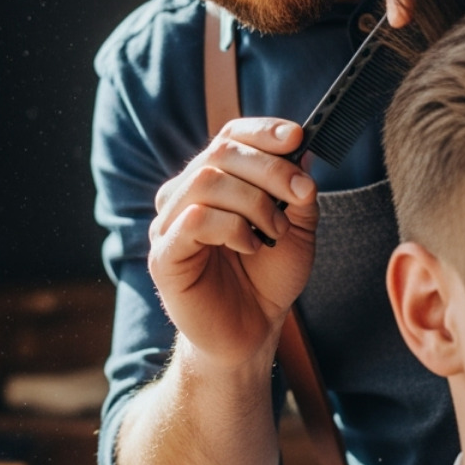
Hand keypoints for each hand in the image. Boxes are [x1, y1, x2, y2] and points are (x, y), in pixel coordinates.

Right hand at [148, 117, 317, 371]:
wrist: (251, 333)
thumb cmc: (267, 279)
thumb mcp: (298, 229)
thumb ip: (298, 192)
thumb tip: (302, 154)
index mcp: (215, 180)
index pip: (230, 135)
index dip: (263, 130)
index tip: (298, 137)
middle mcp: (186, 194)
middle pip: (220, 152)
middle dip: (270, 168)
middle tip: (300, 194)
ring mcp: (169, 223)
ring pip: (206, 181)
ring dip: (254, 202)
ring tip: (275, 231)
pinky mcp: (163, 255)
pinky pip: (193, 220)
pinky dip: (232, 227)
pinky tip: (250, 246)